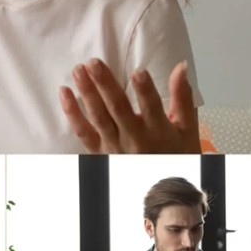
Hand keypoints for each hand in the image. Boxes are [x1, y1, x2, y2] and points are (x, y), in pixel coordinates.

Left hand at [59, 58, 199, 152]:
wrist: (162, 187)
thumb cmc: (175, 152)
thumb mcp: (186, 128)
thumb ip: (182, 96)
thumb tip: (180, 66)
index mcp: (158, 131)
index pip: (152, 108)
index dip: (145, 91)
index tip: (138, 72)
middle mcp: (135, 139)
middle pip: (118, 109)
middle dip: (106, 85)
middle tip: (94, 63)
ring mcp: (114, 146)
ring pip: (98, 118)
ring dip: (87, 93)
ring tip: (79, 70)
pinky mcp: (99, 152)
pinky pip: (83, 133)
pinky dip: (72, 113)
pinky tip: (64, 92)